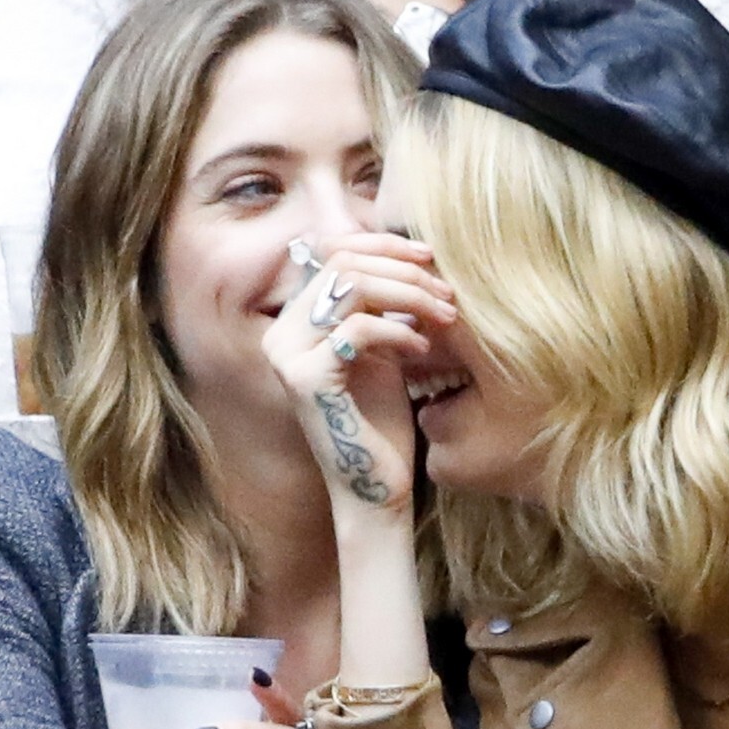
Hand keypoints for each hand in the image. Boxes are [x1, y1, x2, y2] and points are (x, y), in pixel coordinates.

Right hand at [263, 233, 456, 518]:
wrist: (376, 483)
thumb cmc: (382, 420)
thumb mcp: (382, 348)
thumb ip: (379, 304)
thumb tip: (407, 253)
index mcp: (296, 320)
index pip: (335, 251)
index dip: (384, 244)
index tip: (429, 257)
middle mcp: (281, 334)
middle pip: (344, 262)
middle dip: (405, 271)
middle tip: (447, 294)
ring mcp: (288, 356)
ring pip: (352, 286)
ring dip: (409, 295)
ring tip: (445, 316)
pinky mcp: (305, 379)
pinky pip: (356, 329)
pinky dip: (398, 332)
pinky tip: (422, 351)